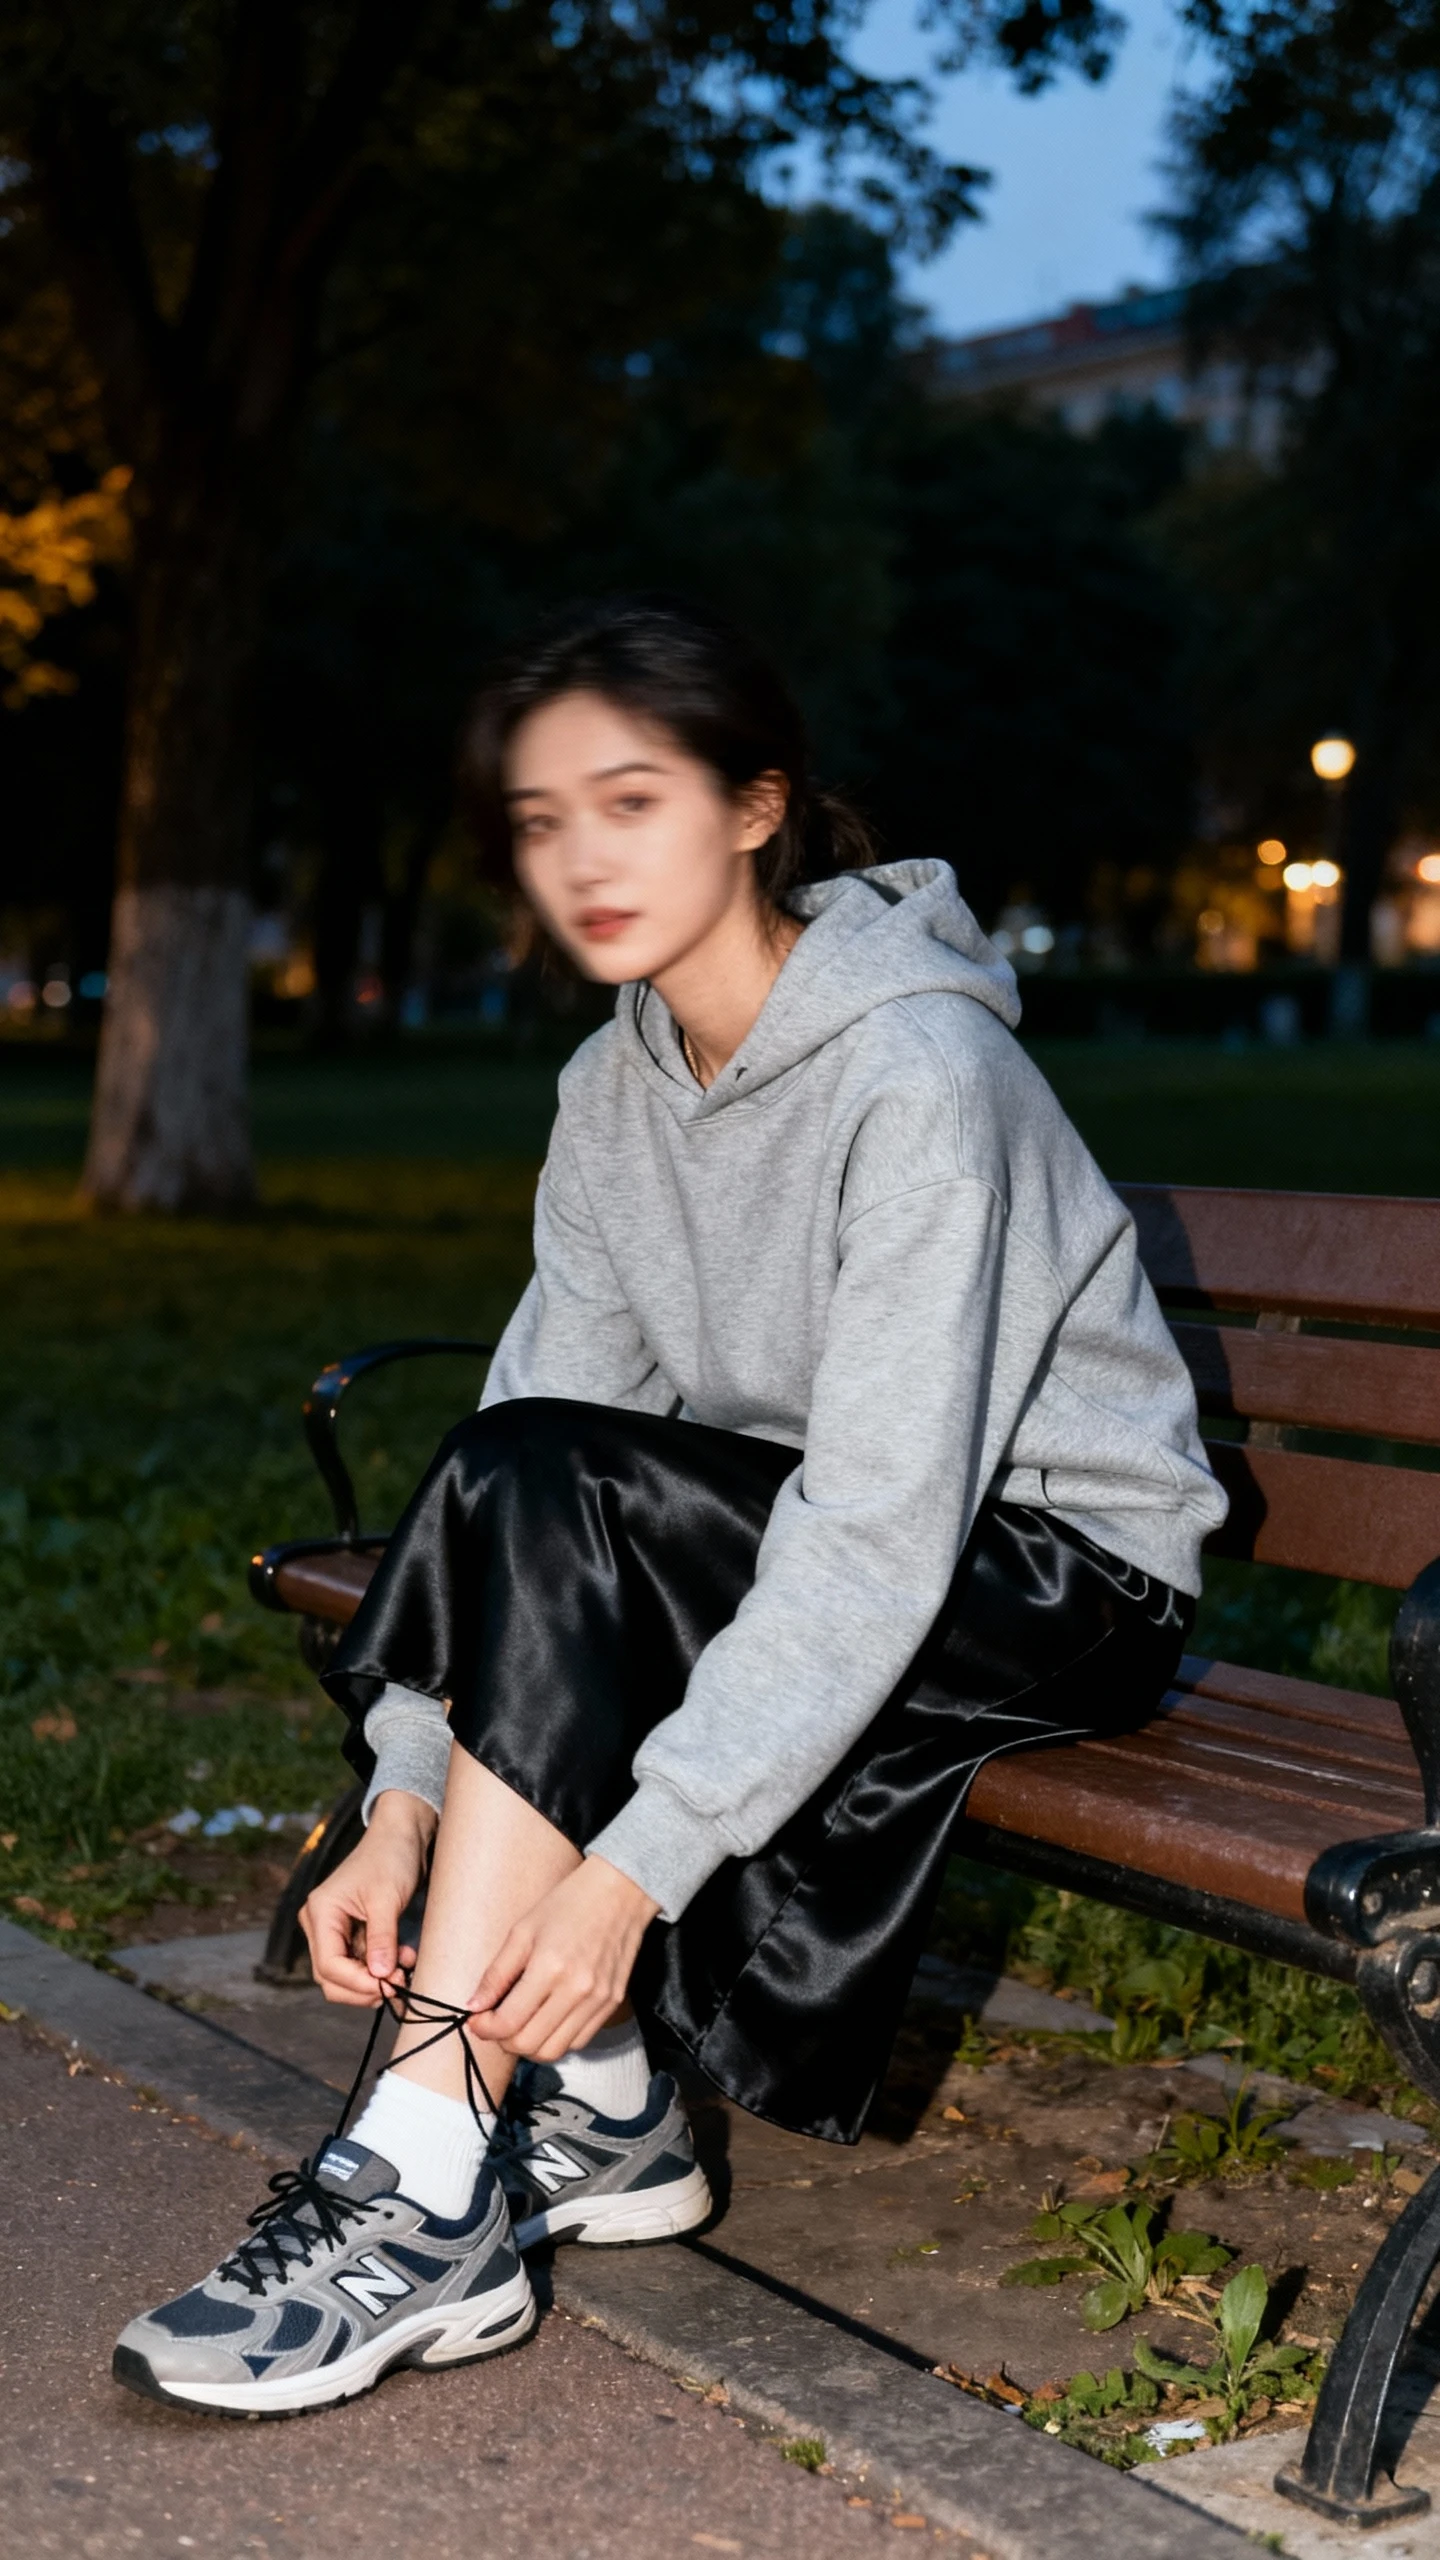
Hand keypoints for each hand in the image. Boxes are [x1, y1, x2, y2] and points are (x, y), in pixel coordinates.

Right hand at [299, 1791, 436, 2005]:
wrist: (402, 1836)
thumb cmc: (391, 1857)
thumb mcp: (387, 1899)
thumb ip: (381, 1939)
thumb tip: (381, 1976)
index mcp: (321, 1912)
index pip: (328, 1964)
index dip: (357, 1982)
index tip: (389, 1985)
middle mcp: (320, 1924)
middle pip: (331, 1977)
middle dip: (364, 1987)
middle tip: (399, 1984)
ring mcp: (334, 1931)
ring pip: (345, 1976)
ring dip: (375, 1980)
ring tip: (406, 1968)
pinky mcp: (351, 1934)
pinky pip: (359, 1964)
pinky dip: (380, 1969)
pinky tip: (404, 1960)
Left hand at [467, 1856, 658, 2060]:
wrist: (621, 1891)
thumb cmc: (569, 1903)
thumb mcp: (523, 1930)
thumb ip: (497, 1973)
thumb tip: (473, 2007)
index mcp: (550, 1968)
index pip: (508, 2023)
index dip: (484, 2028)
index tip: (476, 2020)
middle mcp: (576, 1990)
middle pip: (529, 2045)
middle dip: (503, 2041)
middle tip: (495, 2024)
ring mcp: (598, 2001)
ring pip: (554, 2051)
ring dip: (529, 2045)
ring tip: (520, 2024)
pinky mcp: (612, 2004)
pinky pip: (579, 2042)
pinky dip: (557, 2039)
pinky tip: (547, 2019)